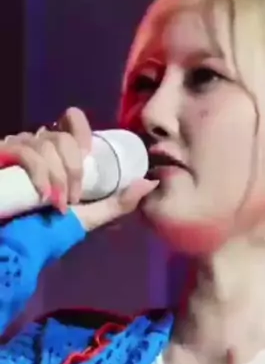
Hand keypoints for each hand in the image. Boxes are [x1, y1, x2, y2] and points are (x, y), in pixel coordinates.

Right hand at [0, 107, 157, 231]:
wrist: (19, 245)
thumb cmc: (52, 230)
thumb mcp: (92, 215)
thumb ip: (121, 202)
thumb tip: (151, 181)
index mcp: (58, 151)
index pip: (72, 118)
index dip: (82, 130)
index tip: (88, 155)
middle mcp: (37, 144)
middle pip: (62, 137)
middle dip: (73, 169)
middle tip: (73, 198)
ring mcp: (17, 148)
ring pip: (45, 143)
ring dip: (58, 177)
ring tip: (56, 203)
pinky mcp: (2, 155)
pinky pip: (26, 152)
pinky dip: (41, 175)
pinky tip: (44, 196)